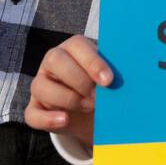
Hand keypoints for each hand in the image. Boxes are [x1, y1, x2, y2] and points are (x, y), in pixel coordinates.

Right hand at [25, 34, 113, 149]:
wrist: (92, 112)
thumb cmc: (103, 87)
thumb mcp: (108, 79)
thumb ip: (113, 74)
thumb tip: (132, 77)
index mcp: (73, 48)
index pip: (77, 45)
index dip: (92, 62)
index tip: (109, 81)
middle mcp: (53, 62)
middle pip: (55, 60)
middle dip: (79, 80)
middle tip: (98, 97)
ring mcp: (41, 85)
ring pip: (41, 86)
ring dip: (68, 99)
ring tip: (88, 107)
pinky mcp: (34, 108)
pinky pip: (32, 114)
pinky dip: (48, 119)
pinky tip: (65, 120)